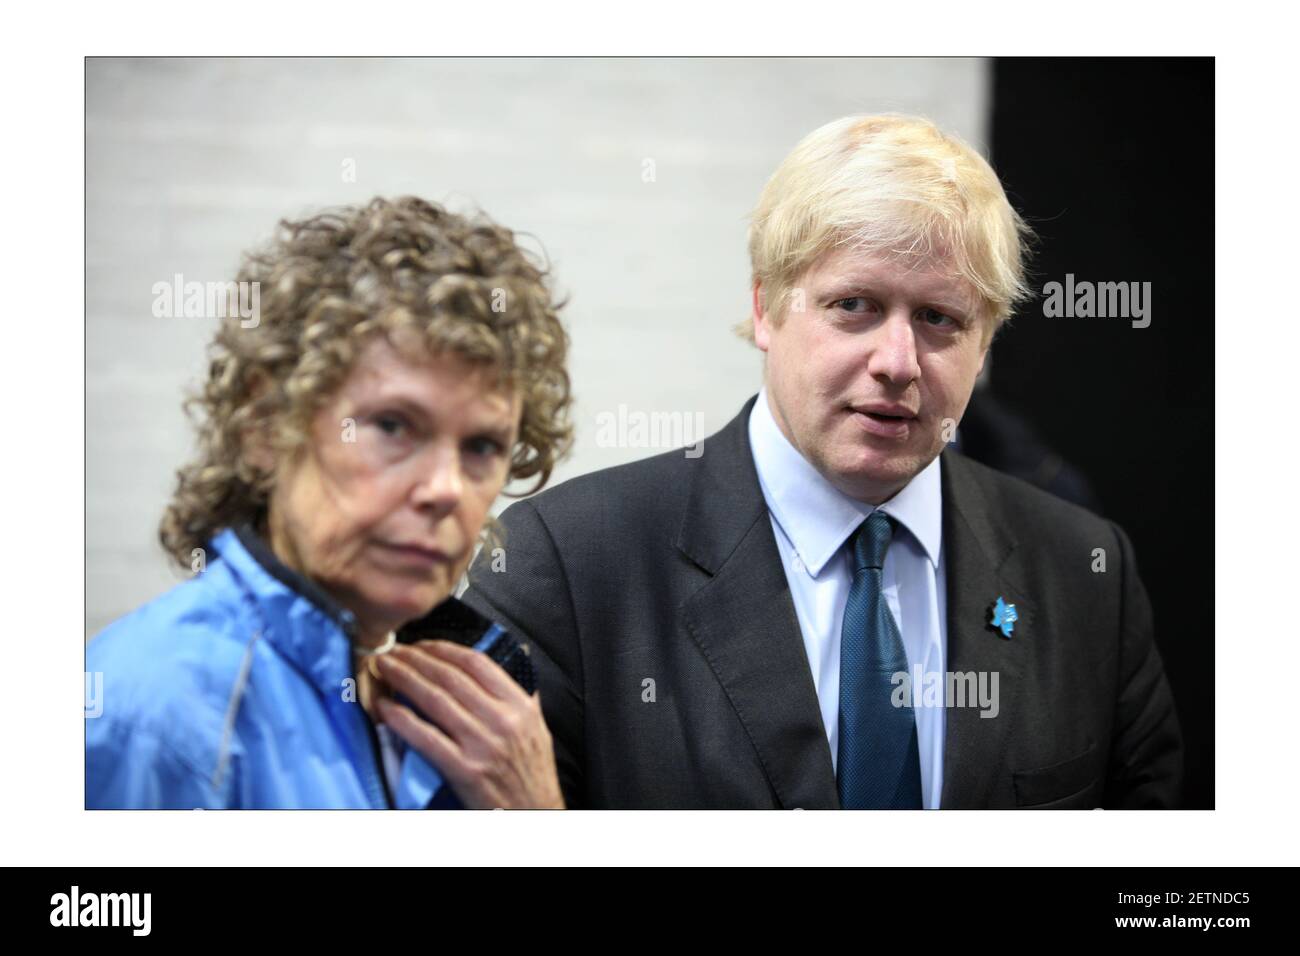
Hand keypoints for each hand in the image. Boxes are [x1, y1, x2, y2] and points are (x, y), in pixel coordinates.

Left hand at [373, 641, 564, 808]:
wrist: (535, 813)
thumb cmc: (533, 773)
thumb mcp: (537, 728)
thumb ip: (522, 696)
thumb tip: (515, 660)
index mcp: (519, 706)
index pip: (476, 664)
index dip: (444, 649)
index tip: (422, 645)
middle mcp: (502, 721)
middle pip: (450, 677)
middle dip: (415, 659)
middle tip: (393, 651)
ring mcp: (482, 745)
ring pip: (435, 700)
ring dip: (404, 679)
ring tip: (384, 669)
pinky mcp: (464, 770)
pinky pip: (427, 738)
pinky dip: (402, 720)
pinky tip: (385, 709)